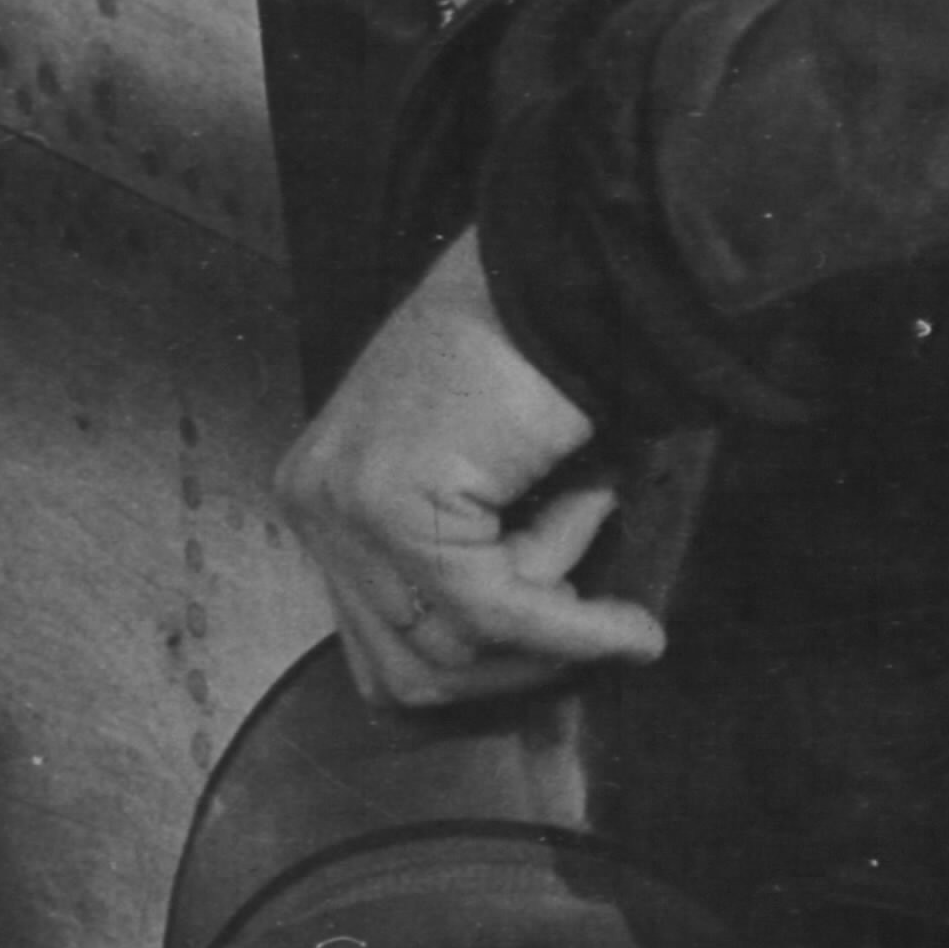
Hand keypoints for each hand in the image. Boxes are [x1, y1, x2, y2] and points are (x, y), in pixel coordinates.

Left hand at [272, 229, 668, 708]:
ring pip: (456, 646)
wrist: (558, 277)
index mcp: (321, 496)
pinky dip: (576, 629)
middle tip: (592, 628)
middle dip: (514, 666)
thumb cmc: (536, 364)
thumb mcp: (475, 484)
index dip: (478, 670)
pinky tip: (634, 625)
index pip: (377, 648)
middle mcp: (314, 504)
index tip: (556, 657)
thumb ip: (459, 564)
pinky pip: (497, 612)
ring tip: (593, 517)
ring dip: (552, 612)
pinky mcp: (394, 508)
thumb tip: (505, 666)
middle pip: (406, 669)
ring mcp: (344, 507)